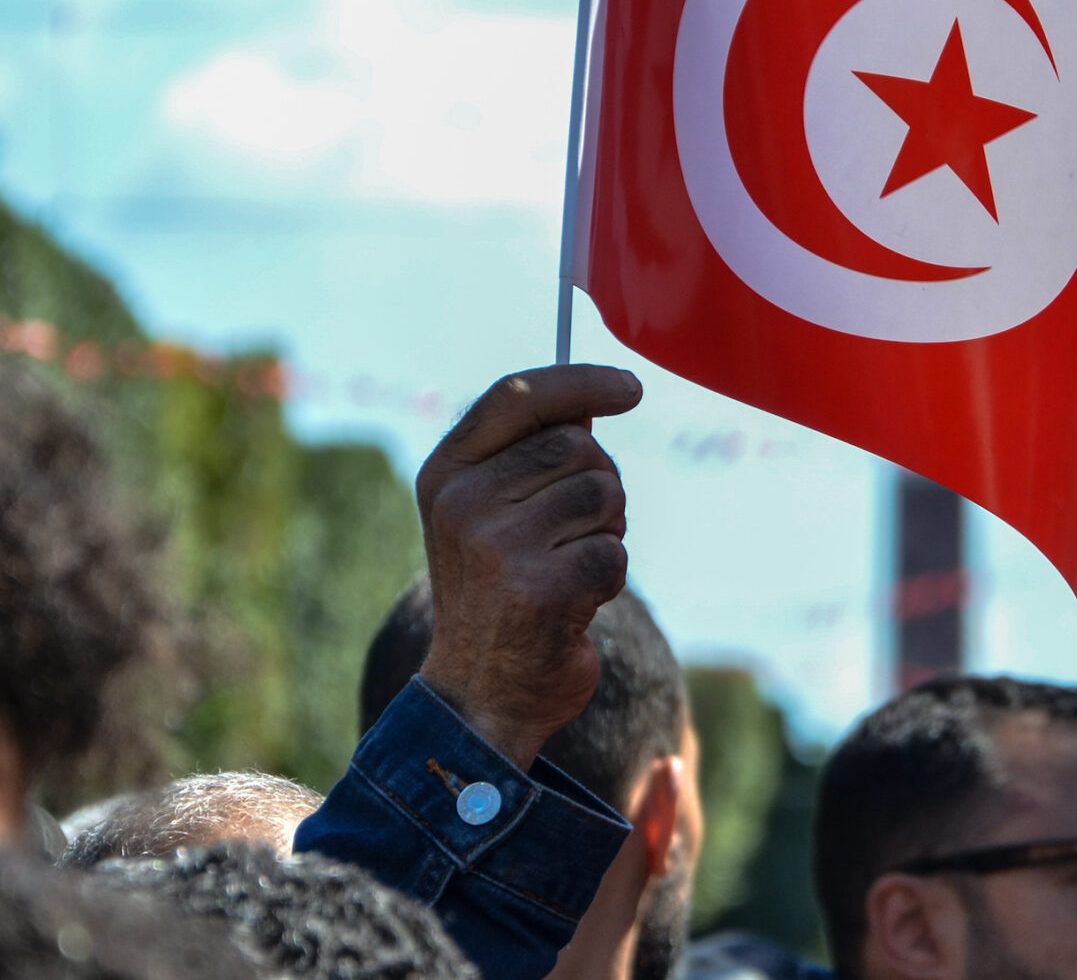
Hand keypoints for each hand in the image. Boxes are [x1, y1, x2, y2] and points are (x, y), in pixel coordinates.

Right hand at [415, 364, 642, 768]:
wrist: (482, 694)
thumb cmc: (500, 591)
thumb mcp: (491, 512)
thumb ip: (529, 454)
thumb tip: (593, 396)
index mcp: (445, 474)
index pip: (517, 397)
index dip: (581, 382)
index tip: (631, 388)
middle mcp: (463, 504)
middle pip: (577, 446)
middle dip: (599, 482)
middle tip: (577, 530)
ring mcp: (499, 547)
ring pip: (603, 492)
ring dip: (606, 529)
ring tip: (569, 565)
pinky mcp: (542, 590)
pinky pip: (613, 549)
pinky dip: (609, 575)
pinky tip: (575, 603)